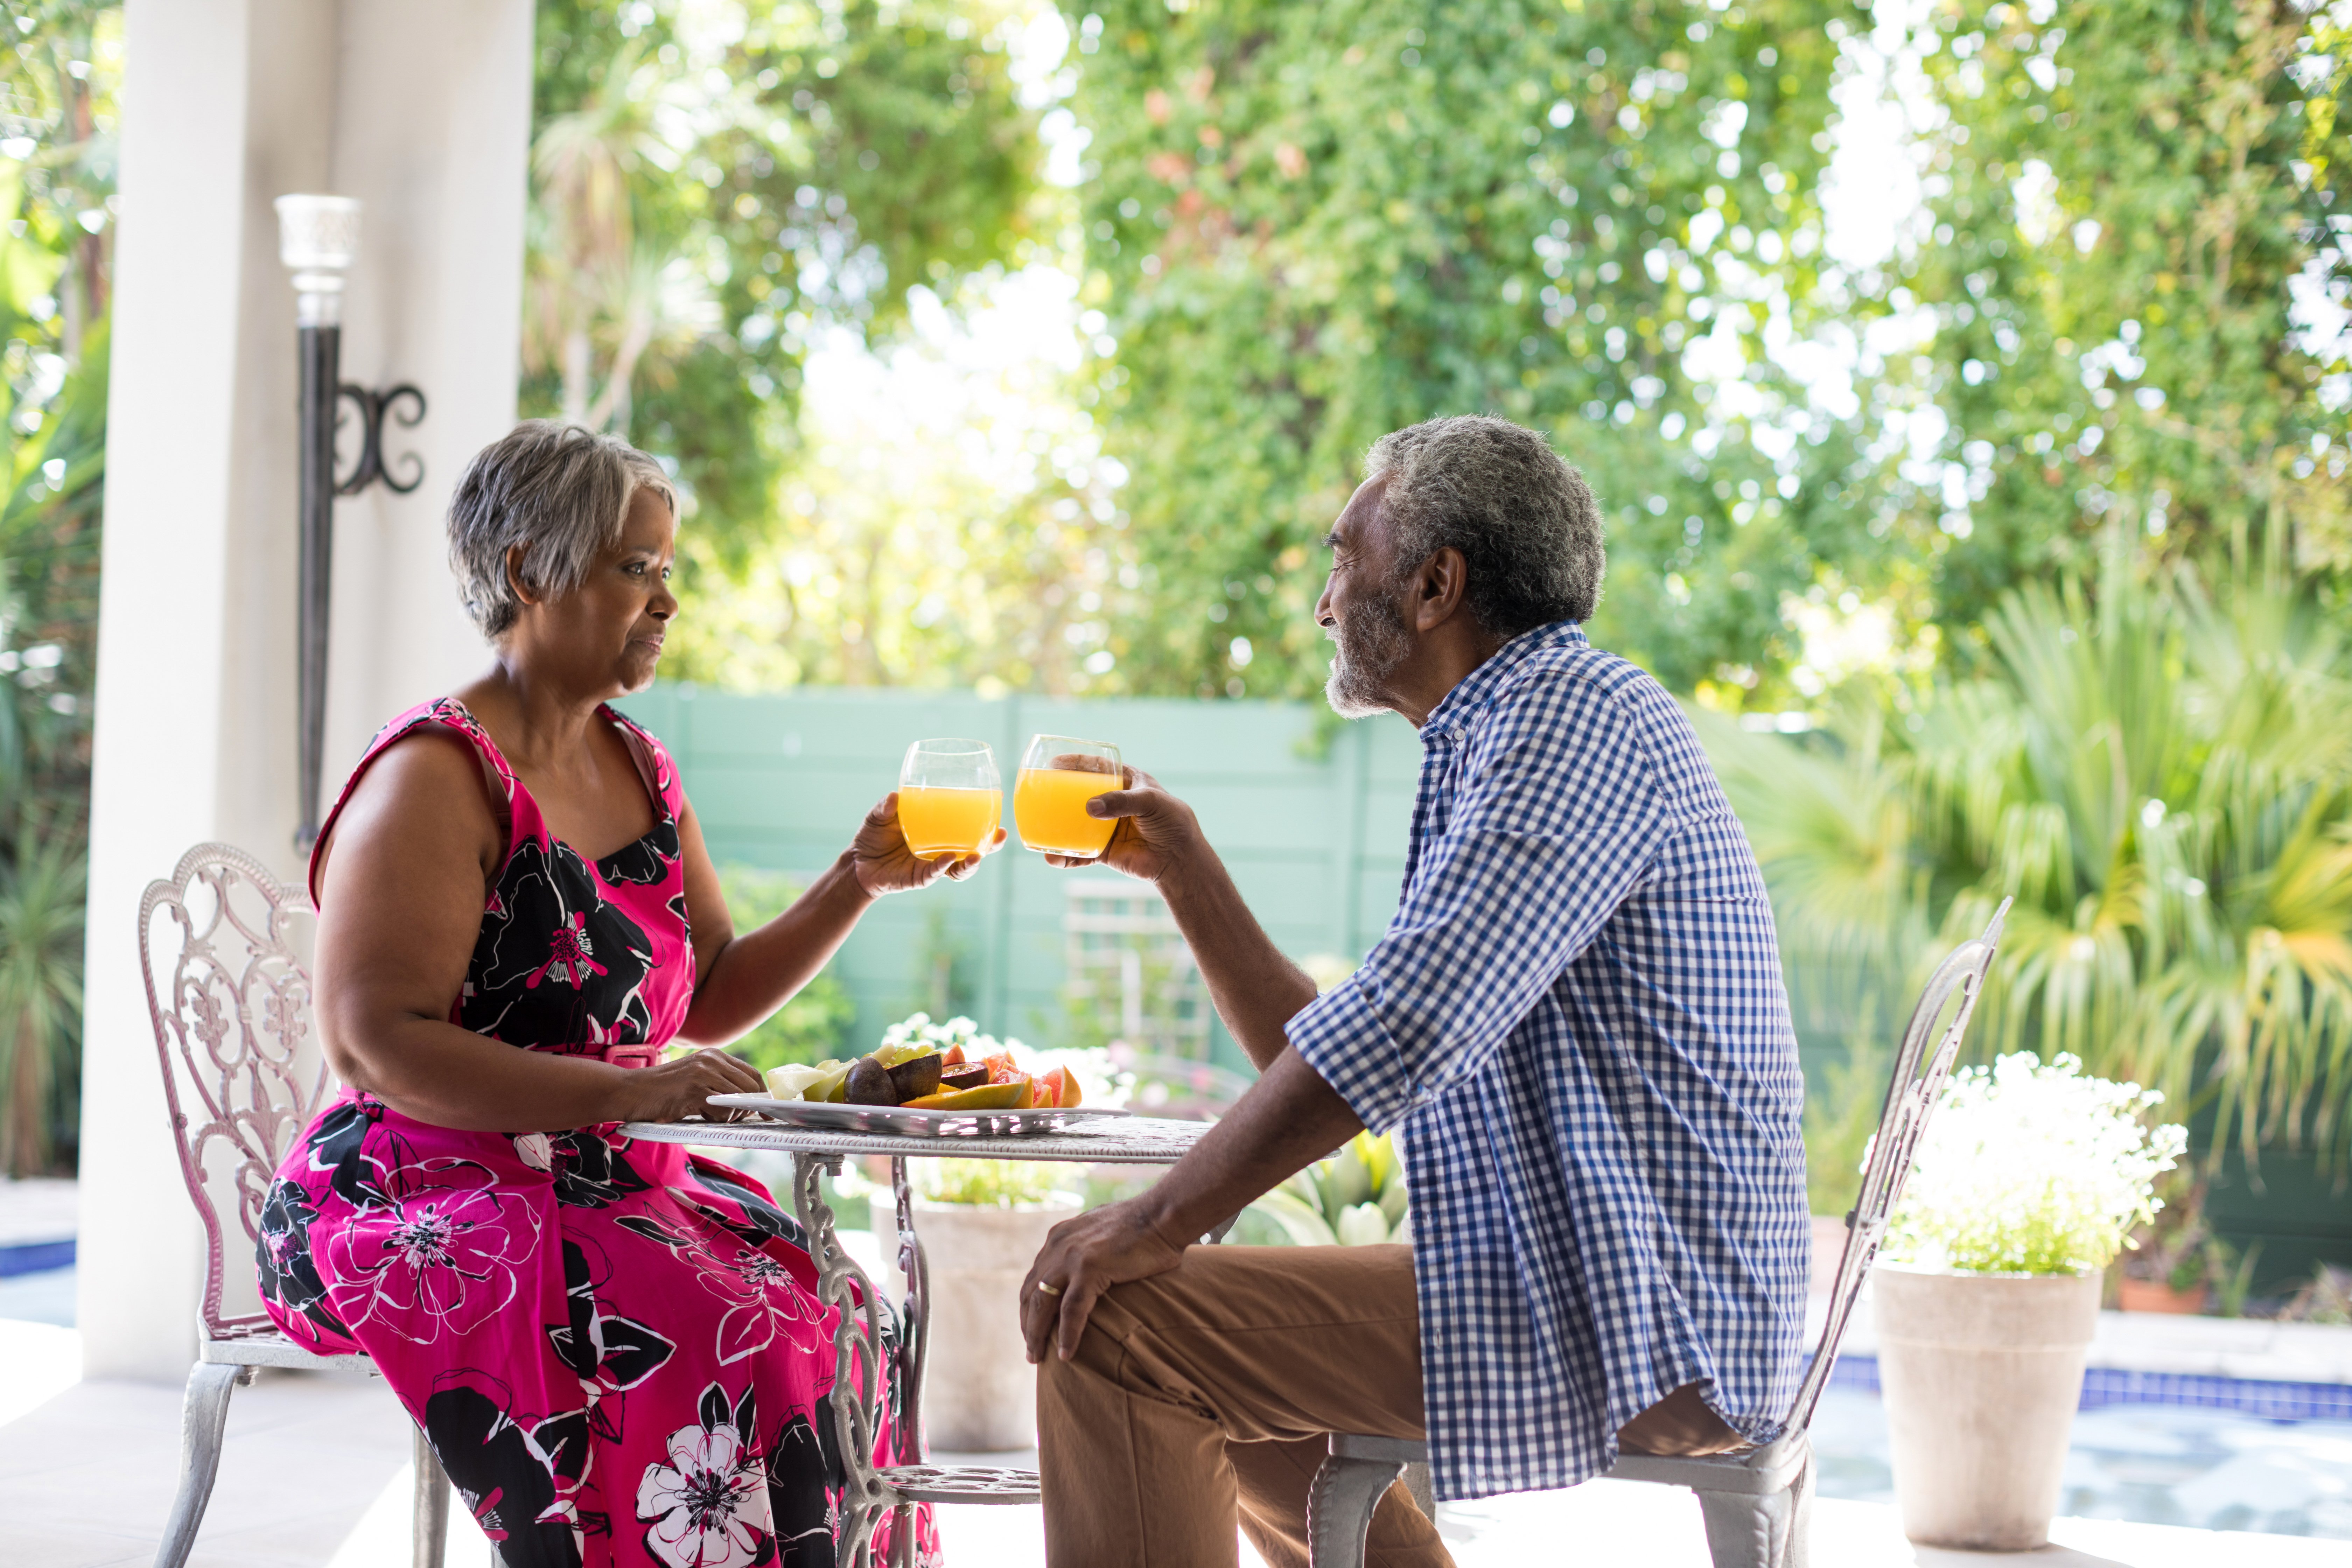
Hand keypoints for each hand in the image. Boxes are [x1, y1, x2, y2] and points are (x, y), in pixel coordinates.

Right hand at [612, 1046, 765, 1122]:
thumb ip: (719, 1085)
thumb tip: (748, 1105)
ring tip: (708, 1116)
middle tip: (736, 1121)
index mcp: (714, 1056)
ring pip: (738, 1101)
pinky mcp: (694, 1090)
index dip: (762, 1095)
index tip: (766, 1113)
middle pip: (750, 1088)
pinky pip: (721, 1110)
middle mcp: (712, 1060)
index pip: (752, 1074)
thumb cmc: (662, 1092)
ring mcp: (704, 1073)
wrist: (630, 1091)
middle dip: (749, 1109)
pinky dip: (715, 1119)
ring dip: (729, 1116)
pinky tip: (697, 1115)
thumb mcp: (695, 1079)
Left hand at [849, 791, 1003, 895]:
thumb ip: (885, 806)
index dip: (983, 815)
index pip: (965, 823)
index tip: (999, 799)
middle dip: (991, 844)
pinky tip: (948, 860)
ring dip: (972, 863)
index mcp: (937, 830)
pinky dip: (942, 867)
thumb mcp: (878, 816)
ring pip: (960, 867)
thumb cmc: (873, 837)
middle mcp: (940, 848)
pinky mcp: (919, 878)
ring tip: (978, 856)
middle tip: (1001, 834)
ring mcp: (932, 864)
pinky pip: (935, 874)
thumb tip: (894, 796)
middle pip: (973, 848)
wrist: (857, 864)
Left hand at [1019, 1194, 1190, 1361]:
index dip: (1029, 1306)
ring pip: (1043, 1303)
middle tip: (1030, 1351)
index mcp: (1059, 1238)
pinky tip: (1066, 1355)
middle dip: (1027, 1325)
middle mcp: (1058, 1245)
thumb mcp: (1101, 1234)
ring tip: (1037, 1358)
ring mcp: (1071, 1256)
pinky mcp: (1089, 1267)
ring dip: (1037, 1334)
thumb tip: (1088, 1270)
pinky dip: (1067, 1335)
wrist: (1163, 1214)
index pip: (1034, 1278)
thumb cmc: (1143, 1227)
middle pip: (1030, 1293)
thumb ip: (1086, 1250)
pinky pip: (1072, 1310)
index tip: (1031, 1329)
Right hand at [1042, 765, 1203, 885]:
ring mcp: (1106, 827)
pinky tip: (1053, 858)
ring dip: (1055, 827)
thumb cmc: (1171, 822)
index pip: (1097, 767)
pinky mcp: (1104, 851)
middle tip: (1037, 791)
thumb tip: (1089, 807)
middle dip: (1058, 793)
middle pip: (1080, 794)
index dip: (1076, 763)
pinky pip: (1079, 853)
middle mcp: (1113, 803)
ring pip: (1074, 824)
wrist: (1179, 858)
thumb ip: (1122, 801)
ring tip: (1036, 829)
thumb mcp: (1150, 802)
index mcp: (1126, 782)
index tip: (1055, 763)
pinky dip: (1066, 857)